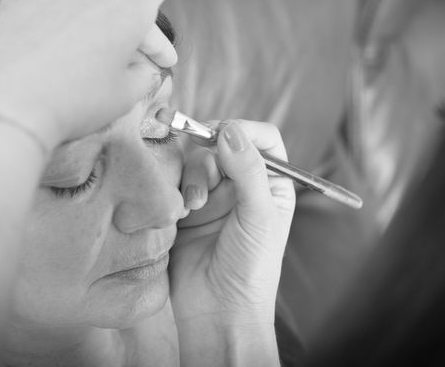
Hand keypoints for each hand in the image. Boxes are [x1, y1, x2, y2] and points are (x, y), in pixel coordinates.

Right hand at [170, 120, 295, 324]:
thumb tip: (230, 131)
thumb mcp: (259, 216)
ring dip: (191, 180)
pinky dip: (174, 192)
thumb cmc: (250, 269)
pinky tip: (179, 214)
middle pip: (221, 146)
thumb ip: (248, 170)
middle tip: (203, 188)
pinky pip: (175, 182)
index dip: (242, 130)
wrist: (217, 312)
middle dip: (209, 161)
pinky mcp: (185, 209)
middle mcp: (241, 185)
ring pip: (195, 162)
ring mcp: (212, 196)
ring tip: (190, 209)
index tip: (220, 134)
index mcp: (270, 184)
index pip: (262, 140)